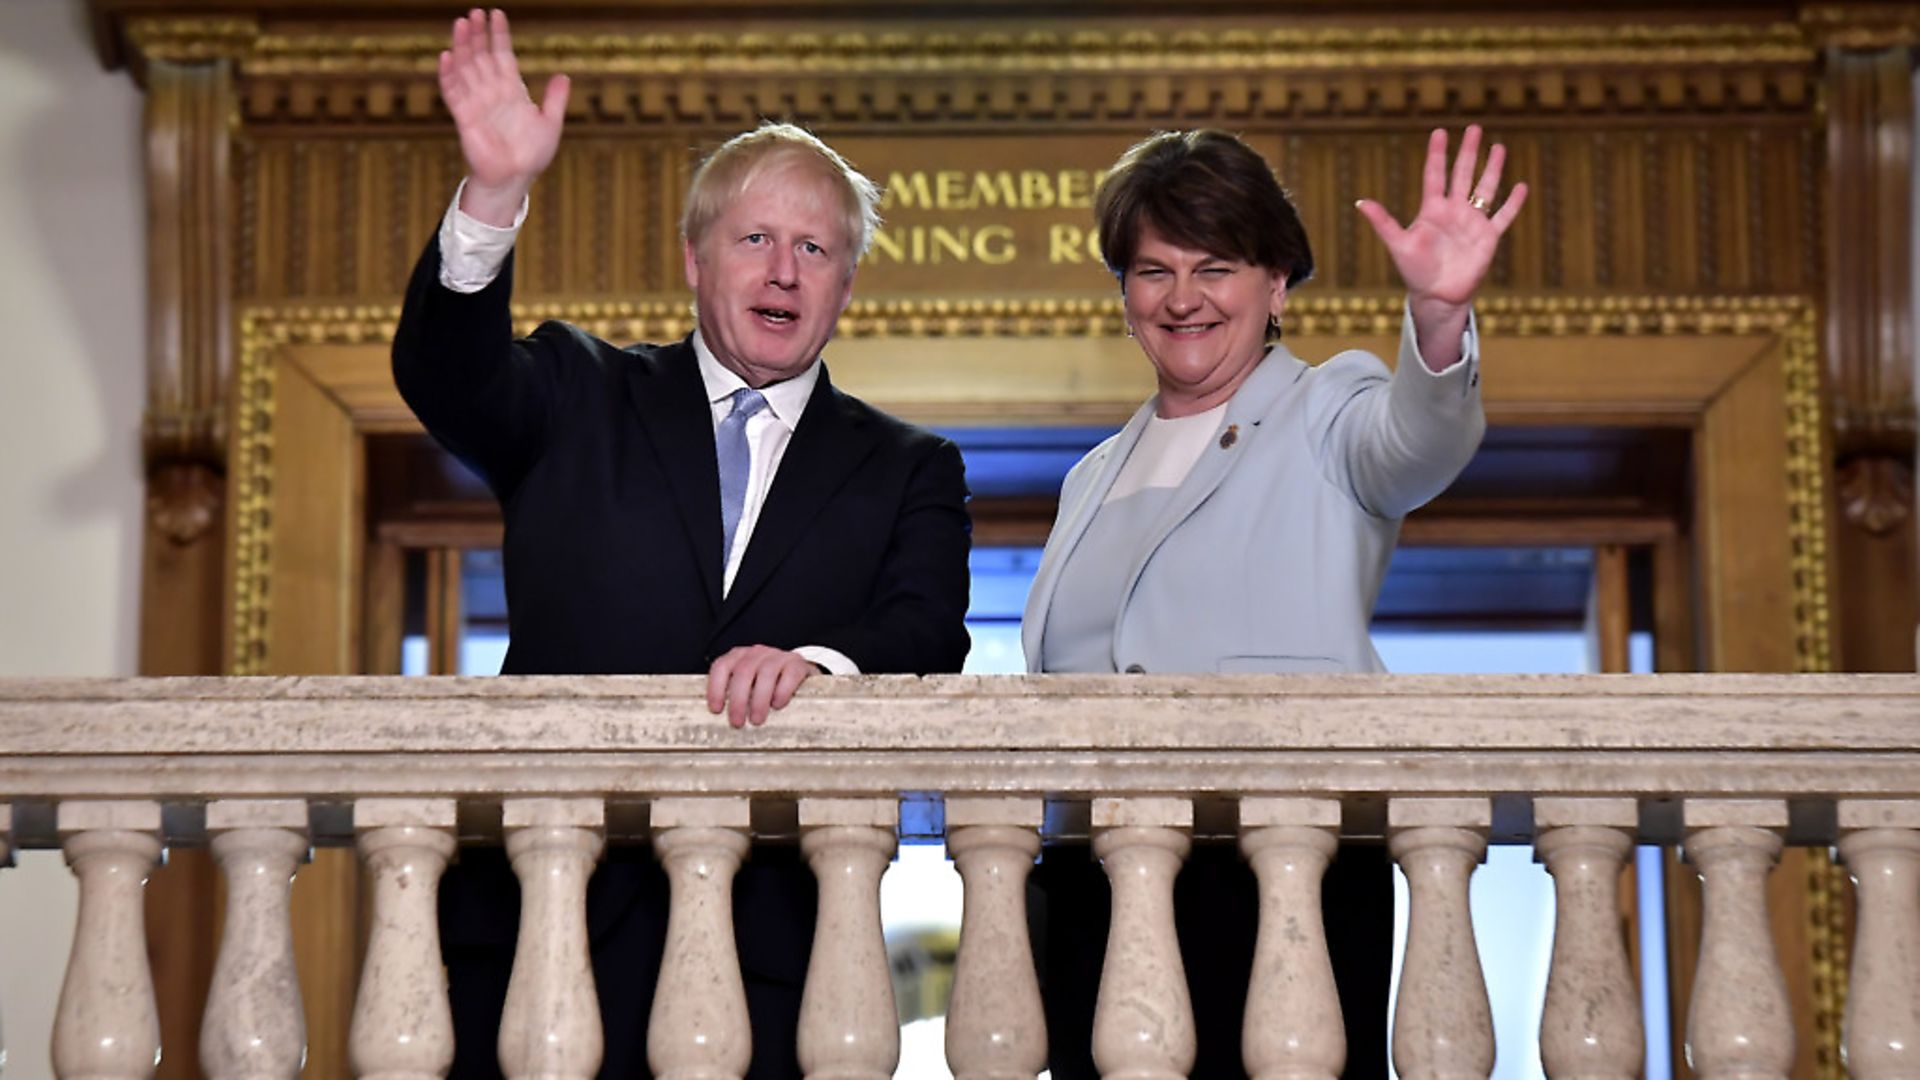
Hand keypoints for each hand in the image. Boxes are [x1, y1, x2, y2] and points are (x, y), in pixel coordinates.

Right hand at [438, 8, 569, 224]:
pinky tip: (446, 56)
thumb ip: (555, 100)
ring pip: (466, 68)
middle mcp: (492, 92)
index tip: (497, 14)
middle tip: (474, 12)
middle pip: (482, 56)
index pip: (503, 55)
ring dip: (463, 46)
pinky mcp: (464, 117)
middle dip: (478, 34)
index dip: (499, 36)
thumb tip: (564, 75)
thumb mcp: (550, 124)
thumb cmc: (532, 155)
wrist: (514, 179)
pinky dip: (449, 75)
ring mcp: (476, 102)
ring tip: (461, 23)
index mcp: (512, 90)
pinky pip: (453, 92)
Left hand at [706, 645, 818, 728]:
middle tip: (737, 722)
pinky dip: (782, 691)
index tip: (717, 710)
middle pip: (743, 672)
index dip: (716, 688)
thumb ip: (735, 696)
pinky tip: (777, 705)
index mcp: (739, 657)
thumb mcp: (748, 687)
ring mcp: (778, 656)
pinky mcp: (797, 664)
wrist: (798, 674)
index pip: (722, 667)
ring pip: (766, 673)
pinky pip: (789, 674)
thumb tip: (719, 721)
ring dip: (759, 700)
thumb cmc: (768, 685)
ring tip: (757, 720)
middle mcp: (757, 653)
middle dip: (738, 700)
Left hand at [1355, 126, 1526, 364]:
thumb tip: (1360, 202)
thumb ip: (1383, 222)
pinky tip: (1521, 186)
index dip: (1437, 154)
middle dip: (1468, 152)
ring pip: (1485, 189)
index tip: (1439, 132)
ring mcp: (1472, 222)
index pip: (1435, 175)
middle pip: (1462, 174)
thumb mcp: (1398, 245)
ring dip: (1492, 169)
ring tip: (1498, 147)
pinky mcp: (1488, 238)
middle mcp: (1453, 211)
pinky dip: (1513, 203)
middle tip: (1474, 128)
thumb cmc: (1415, 271)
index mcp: (1432, 210)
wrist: (1436, 296)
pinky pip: (1503, 216)